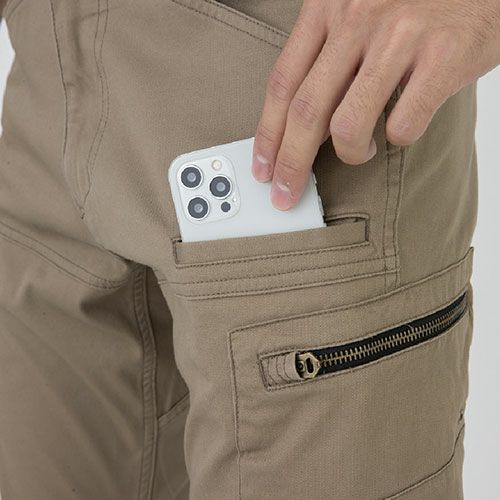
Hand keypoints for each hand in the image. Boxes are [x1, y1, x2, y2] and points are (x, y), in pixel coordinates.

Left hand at [252, 0, 499, 209]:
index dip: (267, 135)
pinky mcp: (444, 55)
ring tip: (361, 151)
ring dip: (350, 154)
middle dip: (291, 164)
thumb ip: (329, 53)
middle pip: (306, 112)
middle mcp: (358, 18)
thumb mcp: (358, 7)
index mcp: (328, 6)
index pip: (282, 84)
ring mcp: (401, 36)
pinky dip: (397, 139)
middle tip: (286, 193)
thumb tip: (303, 119)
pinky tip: (399, 130)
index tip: (262, 168)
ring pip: (349, 125)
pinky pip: (403, 124)